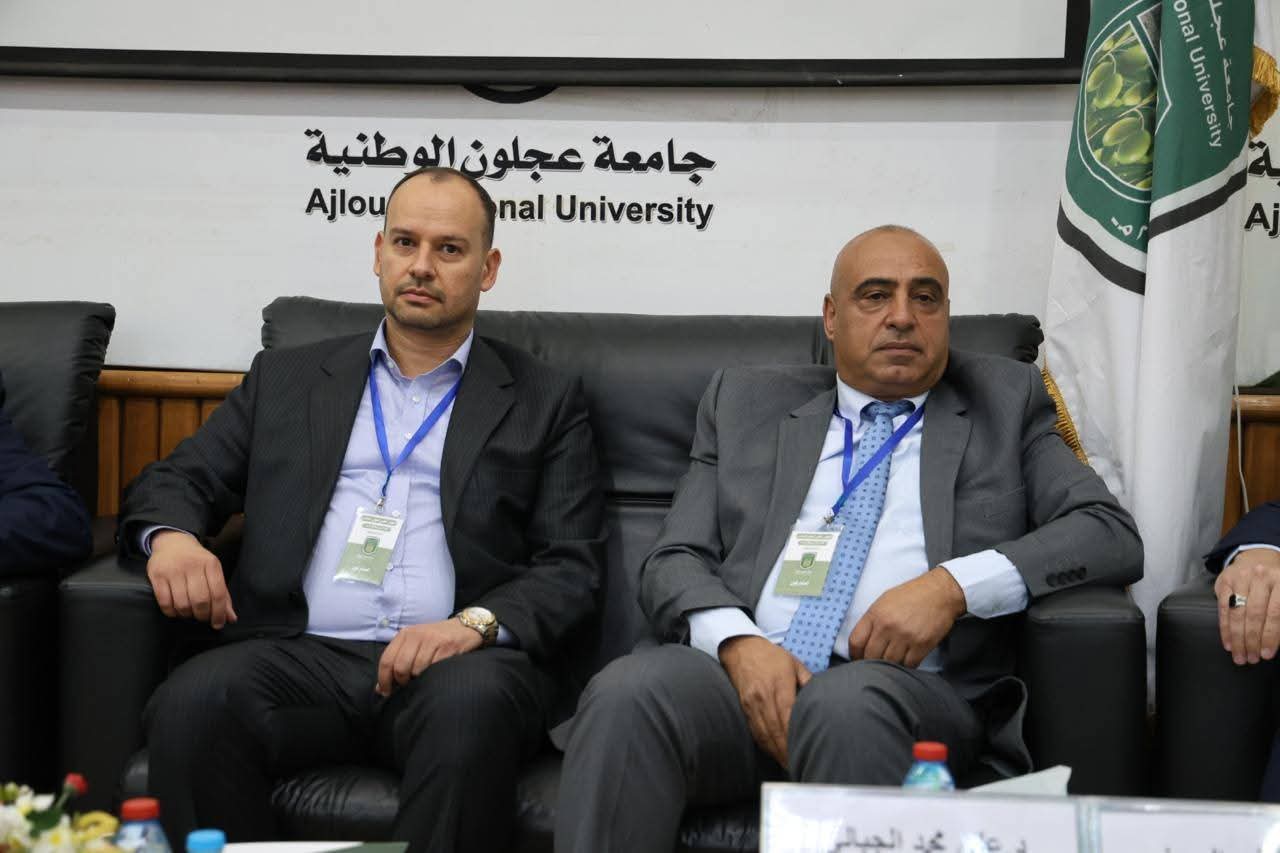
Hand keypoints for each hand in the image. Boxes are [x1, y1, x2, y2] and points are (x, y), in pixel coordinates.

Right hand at [147, 530, 236, 628]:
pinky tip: (176, 611)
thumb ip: (223, 595)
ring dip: (187, 615)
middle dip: (203, 615)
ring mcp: (173, 570)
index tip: (218, 624)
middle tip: (202, 618)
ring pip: (182, 603)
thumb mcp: (213, 572)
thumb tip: (231, 619)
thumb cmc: (197, 561)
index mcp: (211, 564)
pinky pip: (164, 602)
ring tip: (189, 613)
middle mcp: (192, 565)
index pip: (218, 593)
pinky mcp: (157, 575)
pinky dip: (171, 612)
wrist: (173, 542)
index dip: (219, 613)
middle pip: (200, 600)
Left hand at [375, 618, 482, 695]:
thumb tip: (380, 689)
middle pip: (400, 667)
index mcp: (405, 634)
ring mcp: (432, 640)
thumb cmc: (437, 639)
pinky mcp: (447, 647)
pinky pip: (433, 668)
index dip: (384, 680)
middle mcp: (416, 635)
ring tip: (422, 678)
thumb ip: (397, 661)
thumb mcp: (415, 643)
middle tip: (407, 685)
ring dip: (418, 679)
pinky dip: (431, 675)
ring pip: (416, 670)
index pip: (386, 660)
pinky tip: (434, 673)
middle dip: (402, 682)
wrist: (466, 627)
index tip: (386, 692)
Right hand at [718, 635, 811, 766]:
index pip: (788, 719)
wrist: (741, 648)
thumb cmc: (771, 656)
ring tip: (789, 765)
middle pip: (776, 732)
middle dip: (787, 752)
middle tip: (799, 766)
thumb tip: (823, 698)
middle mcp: (763, 699)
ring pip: (765, 735)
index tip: (803, 752)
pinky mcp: (745, 708)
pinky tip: (774, 753)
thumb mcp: (794, 663)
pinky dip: (766, 744)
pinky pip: (755, 731)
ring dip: (777, 752)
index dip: (794, 739)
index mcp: (779, 687)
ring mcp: (752, 705)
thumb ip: (808, 682)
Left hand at [848, 567, 965, 666]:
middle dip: (870, 662)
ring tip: (891, 661)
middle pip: (871, 656)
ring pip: (889, 663)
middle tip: (874, 664)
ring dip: (889, 665)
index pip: (855, 641)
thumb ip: (872, 621)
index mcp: (876, 614)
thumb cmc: (911, 595)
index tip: (857, 658)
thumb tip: (862, 642)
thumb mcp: (884, 601)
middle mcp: (888, 626)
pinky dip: (906, 666)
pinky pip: (909, 665)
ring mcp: (905, 636)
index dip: (854, 654)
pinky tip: (906, 660)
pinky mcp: (922, 645)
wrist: (939, 592)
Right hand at [1215, 548, 1279, 664]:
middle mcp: (1260, 577)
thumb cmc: (1276, 584)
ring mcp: (1240, 578)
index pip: (1275, 613)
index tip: (1267, 655)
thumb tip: (1277, 642)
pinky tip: (1228, 643)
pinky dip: (1225, 628)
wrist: (1257, 559)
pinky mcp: (1224, 581)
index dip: (1270, 636)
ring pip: (1237, 613)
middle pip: (1254, 614)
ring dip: (1237, 638)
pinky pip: (1223, 609)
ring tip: (1240, 656)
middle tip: (1252, 659)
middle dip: (1252, 640)